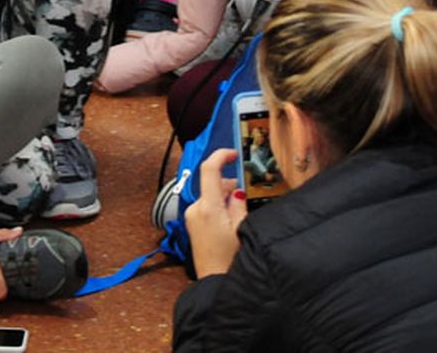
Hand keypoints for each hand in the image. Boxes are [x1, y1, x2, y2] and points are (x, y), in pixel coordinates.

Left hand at [183, 149, 246, 277]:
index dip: (221, 156)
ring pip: (210, 196)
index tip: (233, 153)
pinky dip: (218, 208)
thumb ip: (238, 203)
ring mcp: (192, 217)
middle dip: (229, 187)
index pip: (209, 169)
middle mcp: (195, 209)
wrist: (215, 282)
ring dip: (224, 199)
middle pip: (212, 184)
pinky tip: (229, 224)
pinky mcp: (193, 225)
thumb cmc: (229, 259)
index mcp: (208, 206)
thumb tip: (236, 191)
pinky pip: (206, 208)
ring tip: (237, 219)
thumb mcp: (241, 227)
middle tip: (244, 200)